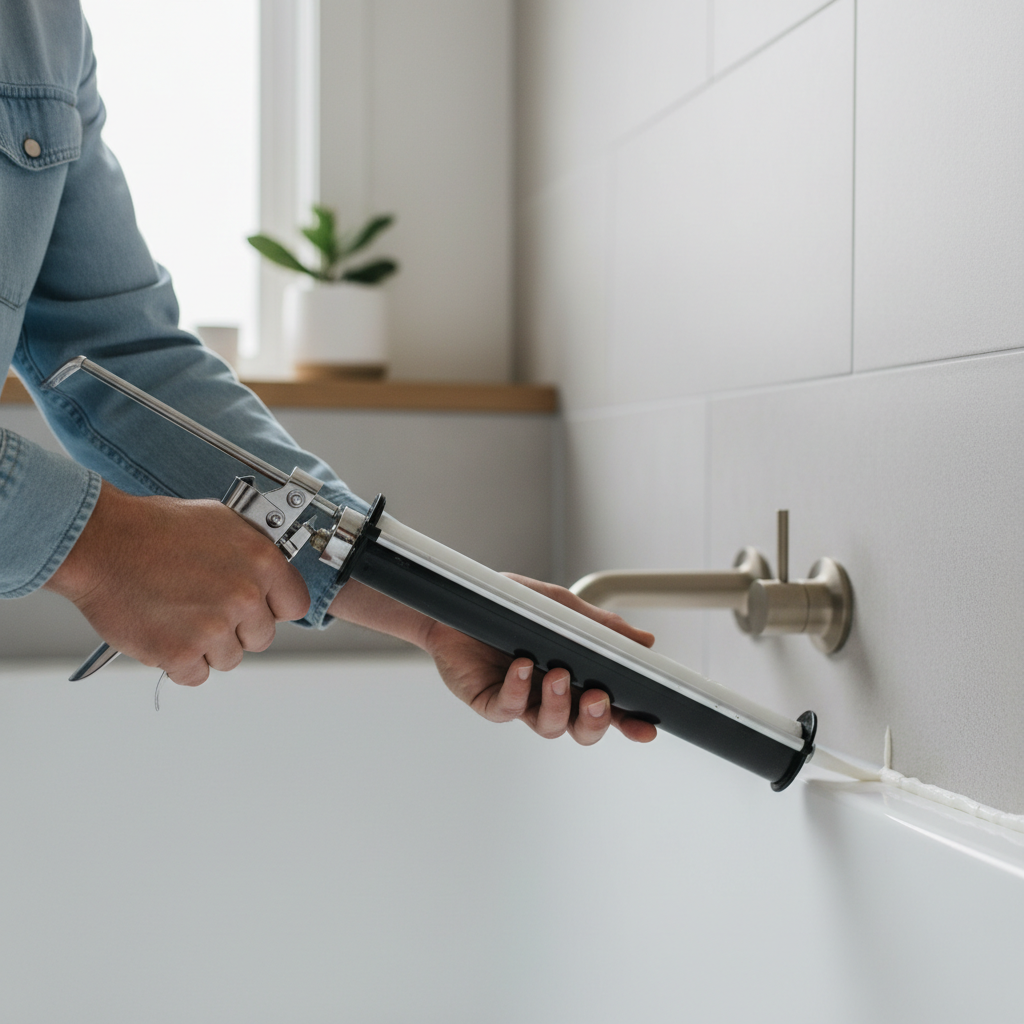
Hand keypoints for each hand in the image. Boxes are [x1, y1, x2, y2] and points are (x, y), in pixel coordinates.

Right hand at [45, 481, 309, 685]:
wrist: (102, 542)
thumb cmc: (156, 528)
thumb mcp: (222, 522)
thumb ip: (254, 554)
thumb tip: (271, 576)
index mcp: (263, 561)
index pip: (294, 605)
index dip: (273, 608)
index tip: (256, 607)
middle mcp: (245, 596)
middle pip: (261, 638)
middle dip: (237, 629)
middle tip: (206, 609)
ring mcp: (214, 627)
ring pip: (229, 659)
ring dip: (207, 647)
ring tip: (178, 615)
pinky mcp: (180, 653)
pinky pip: (195, 675)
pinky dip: (178, 662)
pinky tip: (163, 632)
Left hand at [423, 574, 657, 744]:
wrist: (455, 601)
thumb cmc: (508, 605)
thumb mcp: (559, 606)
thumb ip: (598, 625)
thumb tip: (644, 641)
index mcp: (573, 677)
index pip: (607, 708)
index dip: (629, 722)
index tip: (647, 726)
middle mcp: (548, 696)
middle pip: (581, 729)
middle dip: (597, 721)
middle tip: (598, 697)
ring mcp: (520, 701)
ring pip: (549, 725)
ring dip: (559, 704)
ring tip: (558, 675)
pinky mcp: (488, 701)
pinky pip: (508, 709)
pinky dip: (519, 691)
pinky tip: (522, 667)